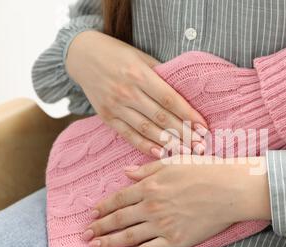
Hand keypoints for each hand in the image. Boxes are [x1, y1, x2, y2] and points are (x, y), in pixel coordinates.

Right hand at [66, 31, 207, 156]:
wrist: (82, 55)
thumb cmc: (118, 54)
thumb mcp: (141, 57)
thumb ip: (160, 75)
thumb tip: (185, 94)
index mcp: (139, 74)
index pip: (169, 99)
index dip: (188, 115)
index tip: (203, 127)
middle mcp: (127, 92)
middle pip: (161, 117)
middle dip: (183, 134)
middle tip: (200, 146)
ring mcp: (115, 106)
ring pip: (146, 129)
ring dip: (168, 143)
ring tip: (186, 152)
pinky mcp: (106, 117)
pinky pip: (128, 135)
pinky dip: (144, 145)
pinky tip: (160, 153)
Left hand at [83, 156, 270, 246]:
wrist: (230, 189)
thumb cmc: (205, 171)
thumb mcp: (174, 162)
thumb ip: (147, 169)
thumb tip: (125, 173)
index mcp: (149, 186)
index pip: (119, 199)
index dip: (104, 207)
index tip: (93, 213)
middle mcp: (150, 206)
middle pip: (118, 219)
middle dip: (99, 226)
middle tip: (86, 233)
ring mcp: (161, 225)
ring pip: (126, 236)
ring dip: (106, 242)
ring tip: (93, 246)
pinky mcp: (174, 241)